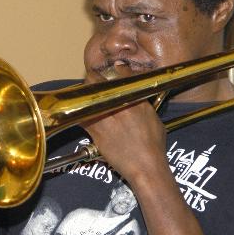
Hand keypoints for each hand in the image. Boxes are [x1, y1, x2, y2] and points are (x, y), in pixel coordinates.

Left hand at [80, 66, 167, 181]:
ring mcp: (107, 118)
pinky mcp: (96, 131)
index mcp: (137, 100)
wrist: (146, 166)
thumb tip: (138, 97)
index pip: (124, 74)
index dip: (118, 69)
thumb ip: (143, 105)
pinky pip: (81, 117)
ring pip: (88, 97)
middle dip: (93, 78)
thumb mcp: (154, 120)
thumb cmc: (153, 146)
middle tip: (92, 81)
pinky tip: (78, 114)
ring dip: (84, 95)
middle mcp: (121, 106)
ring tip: (84, 96)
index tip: (115, 68)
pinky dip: (78, 114)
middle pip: (99, 82)